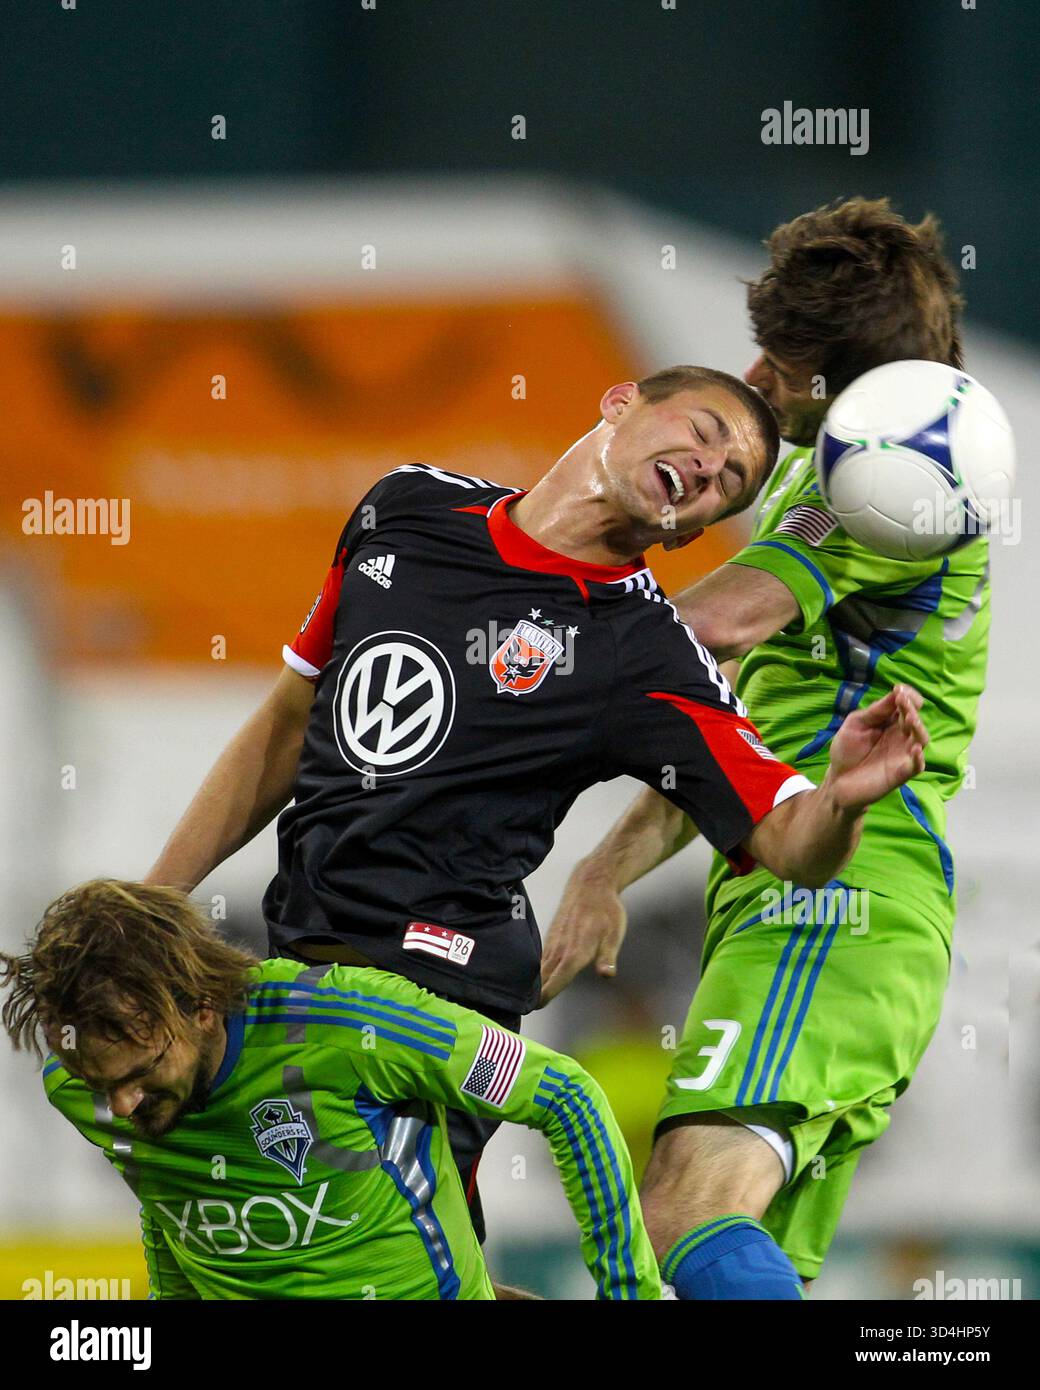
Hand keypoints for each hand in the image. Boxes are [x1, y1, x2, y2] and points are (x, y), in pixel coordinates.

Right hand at [539, 862, 627, 1005]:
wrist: (590, 885)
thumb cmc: (606, 911)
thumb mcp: (614, 935)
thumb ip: (608, 957)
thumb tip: (607, 975)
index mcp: (574, 952)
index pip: (557, 979)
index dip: (546, 995)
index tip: (534, 1008)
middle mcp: (560, 949)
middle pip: (543, 978)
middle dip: (535, 995)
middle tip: (524, 1011)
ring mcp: (553, 942)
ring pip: (540, 968)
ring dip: (533, 984)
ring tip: (525, 1002)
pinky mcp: (551, 937)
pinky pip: (541, 959)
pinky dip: (536, 972)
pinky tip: (535, 981)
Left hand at [827, 684, 928, 812]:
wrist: (837, 780)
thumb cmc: (847, 750)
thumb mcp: (857, 723)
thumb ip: (876, 710)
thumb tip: (897, 691)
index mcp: (891, 722)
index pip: (908, 704)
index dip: (907, 695)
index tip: (898, 690)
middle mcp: (901, 736)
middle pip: (915, 719)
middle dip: (910, 709)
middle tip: (902, 701)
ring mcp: (903, 754)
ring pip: (921, 739)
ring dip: (918, 727)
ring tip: (910, 719)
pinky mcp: (901, 773)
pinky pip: (917, 765)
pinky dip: (918, 758)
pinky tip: (915, 749)